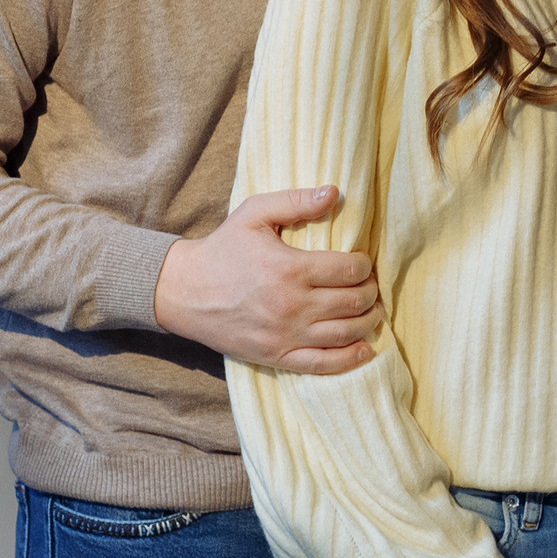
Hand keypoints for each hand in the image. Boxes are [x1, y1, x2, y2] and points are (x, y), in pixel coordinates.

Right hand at [153, 187, 381, 371]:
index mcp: (290, 269)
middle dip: (370, 292)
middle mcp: (291, 305)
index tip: (362, 262)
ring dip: (368, 322)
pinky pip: (323, 364)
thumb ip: (295, 201)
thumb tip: (333, 192)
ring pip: (345, 334)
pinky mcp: (276, 357)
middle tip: (370, 285)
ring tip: (372, 311)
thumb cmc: (222, 249)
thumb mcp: (254, 213)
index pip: (348, 270)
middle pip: (353, 302)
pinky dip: (350, 359)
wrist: (184, 291)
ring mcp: (285, 335)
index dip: (365, 265)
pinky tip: (365, 349)